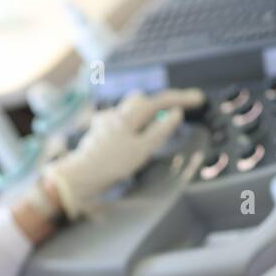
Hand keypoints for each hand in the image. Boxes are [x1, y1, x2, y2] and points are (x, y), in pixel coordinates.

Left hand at [43, 88, 204, 218]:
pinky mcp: (96, 134)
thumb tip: (176, 114)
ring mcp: (104, 123)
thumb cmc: (110, 165)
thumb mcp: (141, 150)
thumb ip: (159, 131)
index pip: (159, 100)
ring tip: (153, 127)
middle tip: (176, 112)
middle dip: (159, 103)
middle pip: (141, 100)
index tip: (197, 98)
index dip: (180, 98)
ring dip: (142, 114)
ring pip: (128, 111)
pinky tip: (127, 138)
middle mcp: (115, 115)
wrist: (77, 177)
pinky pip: (117, 124)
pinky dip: (128, 126)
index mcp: (128, 117)